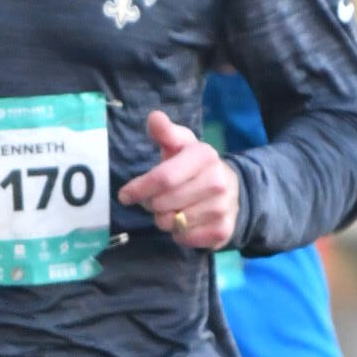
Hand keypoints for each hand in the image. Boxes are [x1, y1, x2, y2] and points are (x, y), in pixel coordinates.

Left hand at [117, 111, 239, 248]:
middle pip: (163, 204)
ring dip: (164, 219)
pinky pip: (184, 239)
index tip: (124, 195)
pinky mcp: (222, 231)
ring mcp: (222, 208)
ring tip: (172, 209)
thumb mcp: (182, 144)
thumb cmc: (195, 166)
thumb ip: (165, 132)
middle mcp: (217, 182)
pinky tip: (184, 222)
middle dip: (151, 204)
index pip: (164, 178)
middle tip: (155, 199)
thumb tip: (154, 117)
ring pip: (172, 224)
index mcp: (204, 156)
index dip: (140, 188)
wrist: (232, 189)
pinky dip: (178, 234)